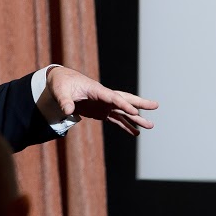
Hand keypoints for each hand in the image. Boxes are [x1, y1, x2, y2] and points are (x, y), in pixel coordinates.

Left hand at [37, 67, 157, 135]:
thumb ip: (65, 101)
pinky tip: (135, 133)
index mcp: (96, 90)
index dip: (124, 105)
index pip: (113, 97)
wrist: (61, 83)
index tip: (135, 112)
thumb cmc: (62, 84)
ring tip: (150, 126)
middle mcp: (104, 97)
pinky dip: (125, 126)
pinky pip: (116, 120)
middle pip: (125, 100)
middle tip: (156, 106)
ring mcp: (104, 105)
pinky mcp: (101, 112)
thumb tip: (67, 111)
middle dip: (140, 103)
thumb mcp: (60, 92)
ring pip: (124, 112)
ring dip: (136, 119)